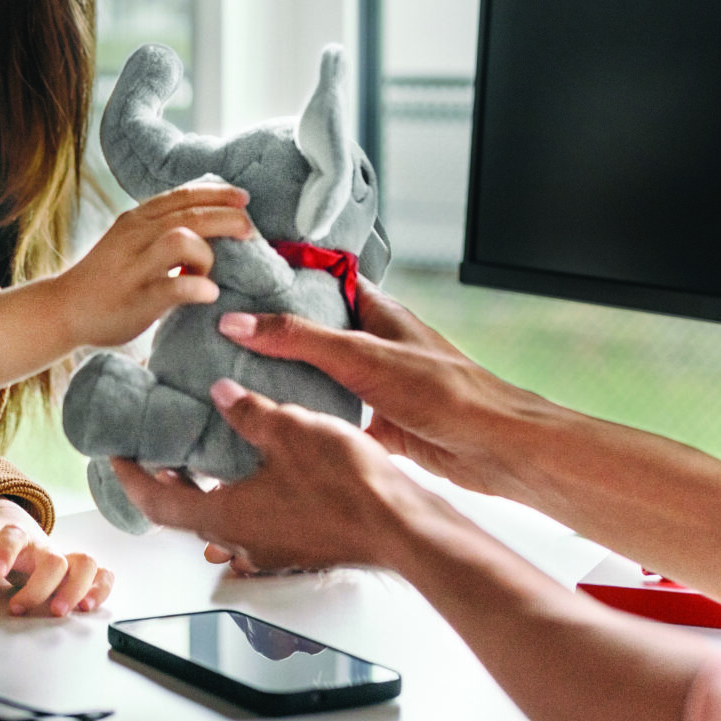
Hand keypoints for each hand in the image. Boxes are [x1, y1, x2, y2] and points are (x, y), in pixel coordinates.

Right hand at [0, 183, 250, 400]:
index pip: (183, 194)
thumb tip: (208, 218)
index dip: (218, 193)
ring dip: (208, 253)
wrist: (62, 309)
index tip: (244, 198)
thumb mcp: (130, 241)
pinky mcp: (137, 299)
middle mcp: (136, 235)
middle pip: (191, 213)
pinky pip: (175, 287)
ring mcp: (135, 267)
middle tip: (249, 232)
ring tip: (211, 271)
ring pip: (183, 239)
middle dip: (228, 218)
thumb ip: (161, 228)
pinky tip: (208, 294)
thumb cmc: (106, 278)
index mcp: (137, 219)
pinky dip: (199, 288)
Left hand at [0, 499, 114, 616]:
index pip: (12, 537)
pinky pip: (102, 572)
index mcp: (11, 535)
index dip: (6, 553)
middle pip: (53, 558)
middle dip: (41, 587)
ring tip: (60, 611)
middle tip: (19, 608)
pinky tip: (89, 606)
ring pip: (85, 562)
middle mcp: (41, 545)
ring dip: (78, 588)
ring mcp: (62, 555)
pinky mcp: (75, 569)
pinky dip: (101, 588)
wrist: (11, 526)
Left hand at [111, 379, 448, 575]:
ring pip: (222, 518)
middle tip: (156, 450)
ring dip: (206, 488)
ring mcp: (273, 547)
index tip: (115, 458)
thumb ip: (247, 411)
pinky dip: (241, 493)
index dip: (130, 479)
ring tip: (204, 452)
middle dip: (166, 481)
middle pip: (186, 514)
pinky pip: (256, 519)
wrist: (404, 528)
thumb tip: (220, 395)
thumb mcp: (289, 430)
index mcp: (226, 516)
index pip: (156, 504)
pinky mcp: (300, 544)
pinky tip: (260, 467)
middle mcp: (242, 540)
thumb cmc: (348, 487)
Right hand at [214, 282, 552, 499]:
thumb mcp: (362, 356)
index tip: (242, 272)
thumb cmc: (446, 392)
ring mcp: (378, 385)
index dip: (286, 273)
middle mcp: (376, 344)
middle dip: (275, 331)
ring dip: (289, 379)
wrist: (495, 449)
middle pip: (316, 330)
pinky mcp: (381, 425)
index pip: (324, 278)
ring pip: (322, 377)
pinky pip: (335, 420)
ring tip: (236, 375)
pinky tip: (278, 429)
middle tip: (224, 329)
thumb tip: (238, 322)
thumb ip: (300, 339)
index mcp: (378, 312)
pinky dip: (310, 424)